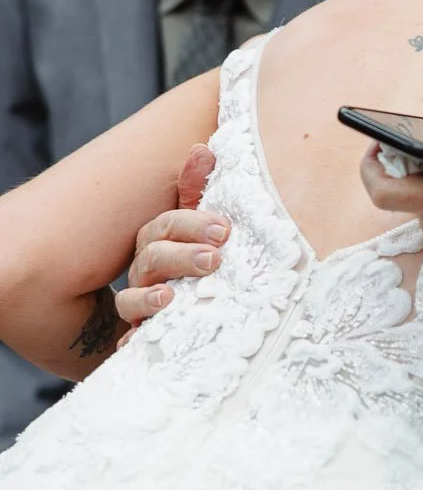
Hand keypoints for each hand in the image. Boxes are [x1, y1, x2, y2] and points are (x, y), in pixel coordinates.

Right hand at [114, 145, 227, 333]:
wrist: (192, 315)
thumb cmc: (199, 263)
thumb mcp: (203, 230)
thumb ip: (199, 193)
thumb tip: (203, 149)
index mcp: (160, 239)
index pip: (168, 224)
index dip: (193, 224)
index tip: (224, 230)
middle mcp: (144, 269)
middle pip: (152, 256)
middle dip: (182, 255)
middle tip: (215, 258)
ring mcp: (140, 303)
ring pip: (133, 297)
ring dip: (151, 297)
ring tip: (171, 297)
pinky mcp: (142, 335)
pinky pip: (130, 339)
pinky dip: (134, 338)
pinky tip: (139, 340)